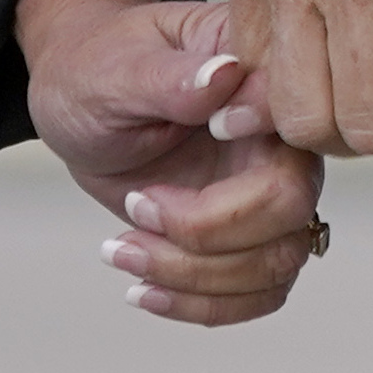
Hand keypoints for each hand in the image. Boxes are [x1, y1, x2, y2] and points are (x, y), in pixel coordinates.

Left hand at [14, 0, 327, 326]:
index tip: (206, 131)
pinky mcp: (250, 234)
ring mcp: (268, 187)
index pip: (292, 112)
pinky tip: (146, 288)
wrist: (80, 101)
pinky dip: (202, 305)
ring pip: (278, 261)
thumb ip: (169, 77)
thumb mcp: (116, 69)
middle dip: (207, 230)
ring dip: (195, 276)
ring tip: (121, 252)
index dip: (255, 136)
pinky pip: (260, 291)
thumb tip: (223, 76)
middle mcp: (276, 134)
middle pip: (291, 203)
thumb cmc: (96, 68)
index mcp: (257, 69)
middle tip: (137, 208)